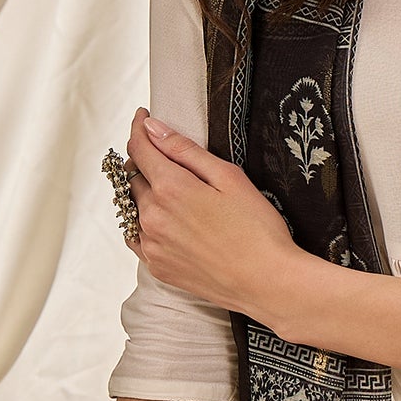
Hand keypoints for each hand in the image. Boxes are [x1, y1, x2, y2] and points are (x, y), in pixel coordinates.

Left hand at [125, 107, 305, 327]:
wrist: (267, 282)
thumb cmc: (257, 229)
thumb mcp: (229, 178)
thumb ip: (185, 151)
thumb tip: (153, 129)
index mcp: (170, 189)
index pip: (140, 149)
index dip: (139, 129)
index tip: (142, 117)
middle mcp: (152, 217)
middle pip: (133, 177)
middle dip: (143, 159)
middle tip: (164, 154)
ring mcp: (152, 245)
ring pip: (133, 207)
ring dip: (143, 192)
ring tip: (169, 189)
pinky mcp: (157, 267)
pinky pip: (137, 236)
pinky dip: (143, 222)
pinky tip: (164, 220)